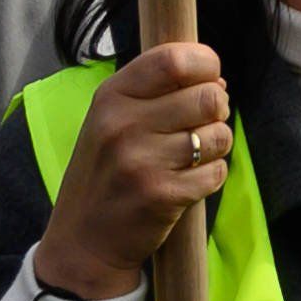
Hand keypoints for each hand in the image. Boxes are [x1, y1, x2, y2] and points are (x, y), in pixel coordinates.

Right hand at [28, 42, 230, 300]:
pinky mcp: (162, 195)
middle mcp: (123, 124)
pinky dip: (210, 177)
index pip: (174, 58)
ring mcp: (141, 161)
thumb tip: (218, 82)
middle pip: (209, 96)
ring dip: (214, 147)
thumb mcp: (112, 121)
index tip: (206, 80)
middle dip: (217, 111)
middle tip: (198, 127)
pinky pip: (217, 172)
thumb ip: (157, 93)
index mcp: (111, 96)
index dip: (205, 64)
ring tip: (188, 158)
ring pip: (219, 134)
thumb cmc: (105, 174)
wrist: (82, 242)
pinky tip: (185, 184)